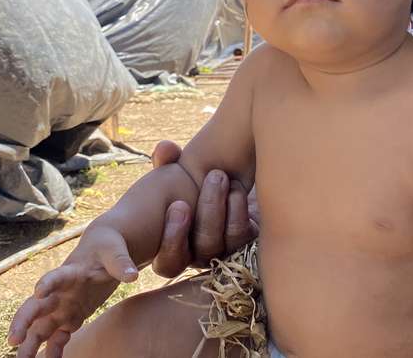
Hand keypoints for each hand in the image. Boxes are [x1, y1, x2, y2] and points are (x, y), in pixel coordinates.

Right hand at [7, 225, 138, 357]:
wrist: (102, 250)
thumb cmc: (107, 248)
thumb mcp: (115, 251)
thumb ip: (121, 263)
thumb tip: (133, 276)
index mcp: (70, 272)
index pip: (55, 277)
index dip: (47, 284)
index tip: (39, 292)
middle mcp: (59, 292)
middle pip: (35, 307)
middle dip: (22, 322)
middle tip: (13, 340)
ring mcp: (62, 307)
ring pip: (40, 328)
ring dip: (31, 344)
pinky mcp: (70, 318)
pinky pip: (57, 338)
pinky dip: (52, 351)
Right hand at [149, 140, 256, 276]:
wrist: (240, 185)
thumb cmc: (200, 183)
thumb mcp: (182, 171)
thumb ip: (168, 161)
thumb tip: (165, 148)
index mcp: (176, 246)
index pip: (169, 264)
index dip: (170, 242)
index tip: (177, 206)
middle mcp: (200, 256)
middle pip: (197, 253)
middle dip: (197, 219)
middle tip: (197, 189)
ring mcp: (225, 252)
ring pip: (219, 244)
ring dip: (216, 210)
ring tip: (219, 177)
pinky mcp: (247, 244)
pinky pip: (241, 236)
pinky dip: (238, 210)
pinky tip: (236, 188)